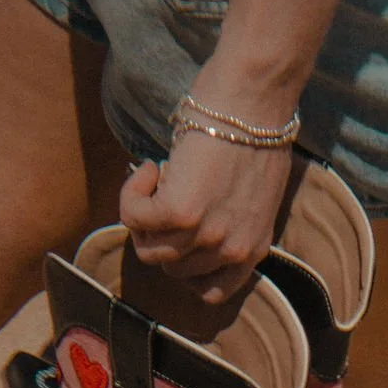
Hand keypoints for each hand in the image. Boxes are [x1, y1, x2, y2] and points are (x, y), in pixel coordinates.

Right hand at [119, 100, 293, 305]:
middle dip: (162, 233)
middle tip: (167, 192)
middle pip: (172, 269)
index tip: (181, 235)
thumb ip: (225, 220)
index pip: (211, 292)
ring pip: (149, 250)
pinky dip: (132, 193)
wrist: (255, 95)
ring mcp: (206, 235)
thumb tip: (182, 220)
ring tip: (159, 177)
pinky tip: (150, 168)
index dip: (187, 265)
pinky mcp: (180, 212)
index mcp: (252, 249)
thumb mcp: (249, 193)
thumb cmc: (255, 128)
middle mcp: (230, 250)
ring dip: (143, 215)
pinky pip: (134, 219)